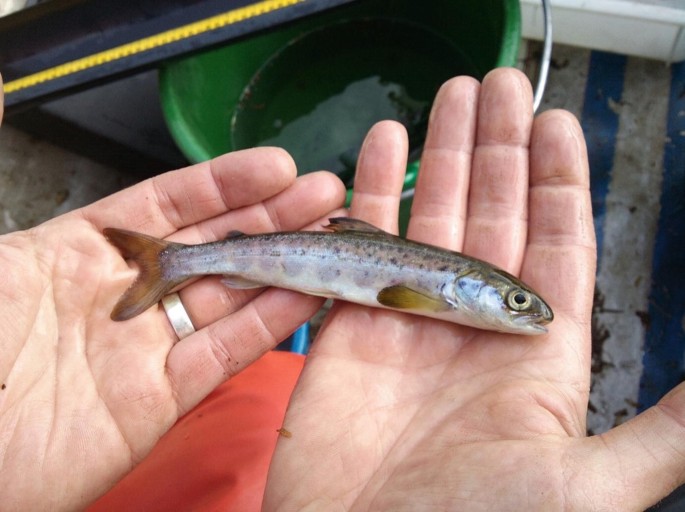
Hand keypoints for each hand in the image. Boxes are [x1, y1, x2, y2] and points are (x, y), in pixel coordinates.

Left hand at [0, 72, 344, 508]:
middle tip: (322, 196)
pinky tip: (305, 295)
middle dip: (270, 217)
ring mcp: (148, 344)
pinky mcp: (163, 397)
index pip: (169, 204)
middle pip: (213, 245)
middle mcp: (127, 293)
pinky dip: (267, 324)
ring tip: (329, 237)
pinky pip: (225, 352)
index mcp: (81, 251)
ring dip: (282, 266)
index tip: (275, 166)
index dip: (224, 183)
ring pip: (230, 296)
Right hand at [264, 68, 684, 510]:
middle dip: (497, 147)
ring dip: (440, 153)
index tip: (555, 124)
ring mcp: (408, 318)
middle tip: (496, 86)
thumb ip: (659, 435)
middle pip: (491, 213)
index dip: (556, 180)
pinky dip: (368, 190)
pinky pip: (362, 242)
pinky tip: (379, 146)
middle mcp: (472, 323)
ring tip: (449, 97)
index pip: (554, 242)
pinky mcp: (349, 324)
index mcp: (534, 351)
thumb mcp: (585, 484)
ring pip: (430, 215)